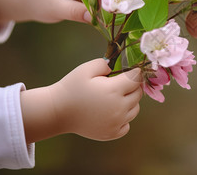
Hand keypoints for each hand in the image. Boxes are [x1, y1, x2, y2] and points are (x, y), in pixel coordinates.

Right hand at [20, 59, 141, 142]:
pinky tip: (112, 112)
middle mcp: (119, 108)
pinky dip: (124, 118)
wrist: (58, 112)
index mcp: (114, 90)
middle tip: (122, 83)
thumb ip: (104, 63)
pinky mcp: (112, 133)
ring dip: (130, 102)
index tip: (132, 70)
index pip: (136, 79)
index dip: (135, 73)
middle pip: (138, 94)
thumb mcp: (86, 69)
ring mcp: (116, 123)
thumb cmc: (72, 88)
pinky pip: (127, 124)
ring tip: (115, 97)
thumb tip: (116, 68)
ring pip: (135, 109)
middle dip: (133, 86)